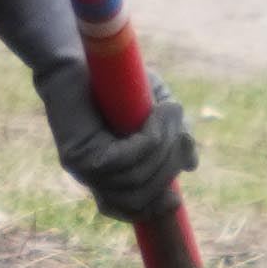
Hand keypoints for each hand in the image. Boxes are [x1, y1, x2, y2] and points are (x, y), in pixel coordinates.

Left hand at [32, 51, 197, 225]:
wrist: (81, 58)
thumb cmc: (120, 82)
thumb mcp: (157, 110)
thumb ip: (173, 138)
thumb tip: (191, 166)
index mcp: (109, 175)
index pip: (131, 209)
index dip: (155, 210)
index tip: (176, 199)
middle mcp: (93, 178)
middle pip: (140, 196)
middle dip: (169, 166)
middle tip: (182, 132)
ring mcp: (81, 170)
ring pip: (134, 180)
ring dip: (161, 149)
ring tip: (170, 113)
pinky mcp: (75, 155)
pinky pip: (122, 160)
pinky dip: (147, 141)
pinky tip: (156, 116)